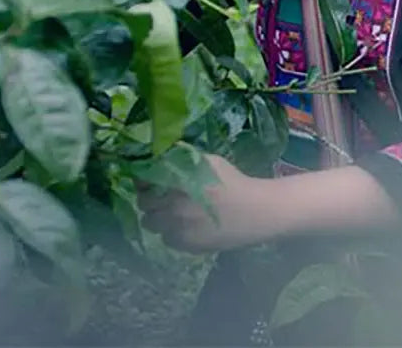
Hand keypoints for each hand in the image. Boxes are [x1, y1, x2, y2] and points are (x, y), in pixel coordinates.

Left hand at [138, 154, 274, 253]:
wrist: (257, 212)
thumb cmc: (234, 183)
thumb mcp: (211, 163)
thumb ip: (184, 158)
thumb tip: (161, 156)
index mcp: (178, 185)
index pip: (144, 183)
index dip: (144, 180)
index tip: (149, 179)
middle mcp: (172, 209)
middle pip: (144, 205)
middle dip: (149, 199)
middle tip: (161, 196)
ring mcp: (178, 231)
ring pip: (152, 224)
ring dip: (158, 217)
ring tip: (173, 212)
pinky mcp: (186, 247)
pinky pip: (168, 239)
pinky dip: (172, 232)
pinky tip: (187, 225)